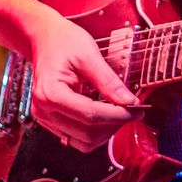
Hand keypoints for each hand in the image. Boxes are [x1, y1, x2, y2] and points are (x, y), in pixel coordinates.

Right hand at [26, 4, 143, 152]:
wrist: (44, 38)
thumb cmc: (62, 41)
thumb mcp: (88, 54)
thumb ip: (108, 80)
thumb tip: (129, 102)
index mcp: (50, 93)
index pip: (90, 115)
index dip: (118, 115)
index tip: (137, 110)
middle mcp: (43, 110)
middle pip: (87, 133)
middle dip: (114, 124)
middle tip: (133, 110)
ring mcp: (45, 118)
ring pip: (83, 142)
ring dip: (106, 132)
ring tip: (119, 112)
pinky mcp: (50, 121)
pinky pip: (77, 137)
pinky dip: (95, 131)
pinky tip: (106, 115)